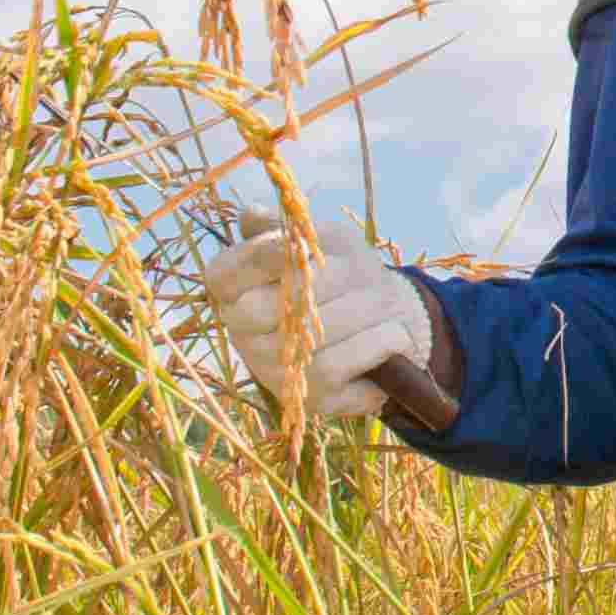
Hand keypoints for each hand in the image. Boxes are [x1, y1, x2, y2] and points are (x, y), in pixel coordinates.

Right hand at [205, 212, 428, 420]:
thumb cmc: (343, 272)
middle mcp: (244, 335)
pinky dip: (377, 345)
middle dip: (329, 286)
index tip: (298, 243)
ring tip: (386, 304)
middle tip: (365, 275)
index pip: (223, 274)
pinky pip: (341, 368)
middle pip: (274, 307)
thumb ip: (291, 230)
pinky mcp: (311, 399)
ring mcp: (274, 371)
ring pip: (313, 339)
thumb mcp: (322, 241)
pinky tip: (392, 337)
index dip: (258, 257)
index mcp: (233, 290)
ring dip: (364, 315)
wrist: (382, 320)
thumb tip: (251, 214)